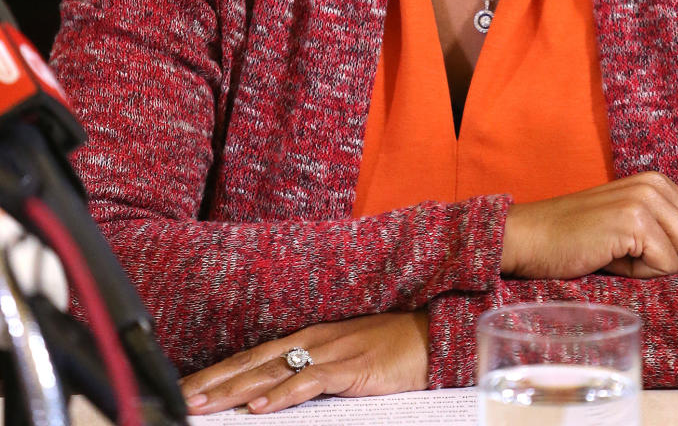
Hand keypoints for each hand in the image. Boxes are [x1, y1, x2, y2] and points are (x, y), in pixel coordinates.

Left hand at [181, 311, 428, 413]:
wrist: (434, 333)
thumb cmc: (393, 350)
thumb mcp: (347, 360)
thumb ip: (314, 372)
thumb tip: (276, 396)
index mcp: (311, 338)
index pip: (255, 355)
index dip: (221, 371)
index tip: (188, 387)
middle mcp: (315, 339)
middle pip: (254, 361)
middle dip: (215, 381)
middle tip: (180, 398)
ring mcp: (333, 351)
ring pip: (273, 371)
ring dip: (236, 389)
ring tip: (205, 405)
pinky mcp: (353, 366)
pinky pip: (312, 380)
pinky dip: (284, 393)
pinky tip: (261, 406)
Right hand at [501, 172, 677, 279]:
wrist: (531, 238)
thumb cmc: (581, 243)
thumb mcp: (635, 234)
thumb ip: (673, 239)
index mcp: (661, 183)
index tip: (656, 263)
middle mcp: (657, 184)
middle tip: (636, 261)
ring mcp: (646, 198)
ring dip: (663, 271)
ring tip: (625, 258)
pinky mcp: (633, 219)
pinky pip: (667, 266)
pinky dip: (644, 275)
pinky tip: (613, 258)